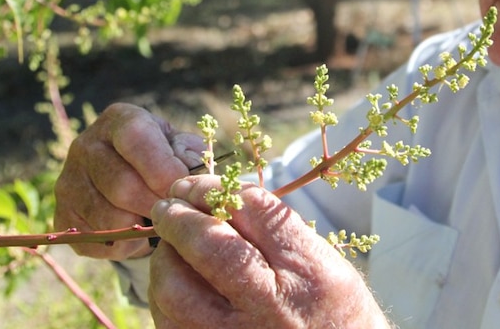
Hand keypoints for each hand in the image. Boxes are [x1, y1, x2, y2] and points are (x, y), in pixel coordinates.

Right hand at [53, 103, 203, 259]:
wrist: (133, 179)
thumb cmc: (166, 159)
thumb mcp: (182, 147)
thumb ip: (190, 156)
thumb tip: (191, 177)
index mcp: (119, 120)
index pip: (135, 138)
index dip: (162, 168)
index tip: (182, 189)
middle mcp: (85, 145)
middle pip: (122, 186)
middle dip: (157, 205)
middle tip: (176, 213)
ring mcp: (68, 182)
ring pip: (109, 219)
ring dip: (142, 227)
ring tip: (158, 221)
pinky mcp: (61, 215)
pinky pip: (97, 240)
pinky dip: (124, 244)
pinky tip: (136, 230)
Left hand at [148, 176, 390, 328]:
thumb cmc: (334, 311)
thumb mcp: (324, 262)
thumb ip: (277, 230)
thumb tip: (218, 198)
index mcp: (307, 270)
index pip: (250, 211)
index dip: (210, 189)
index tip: (191, 184)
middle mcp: (273, 306)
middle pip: (209, 248)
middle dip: (179, 220)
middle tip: (166, 207)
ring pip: (177, 292)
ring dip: (165, 260)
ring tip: (170, 248)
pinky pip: (171, 325)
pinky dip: (165, 299)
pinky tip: (175, 285)